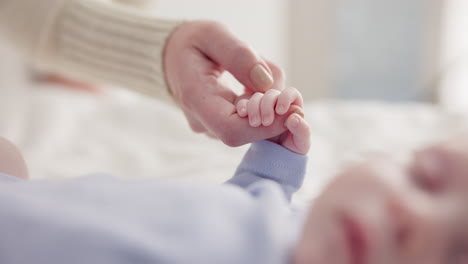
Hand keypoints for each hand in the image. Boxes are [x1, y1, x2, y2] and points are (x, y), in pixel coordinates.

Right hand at [164, 21, 295, 146]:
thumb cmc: (193, 41)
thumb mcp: (213, 35)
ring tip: (261, 73)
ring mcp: (210, 126)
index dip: (265, 126)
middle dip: (272, 112)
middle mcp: (201, 120)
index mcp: (195, 98)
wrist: (172, 55)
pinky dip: (261, 105)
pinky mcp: (219, 125)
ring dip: (268, 105)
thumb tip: (266, 83)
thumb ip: (239, 56)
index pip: (232, 130)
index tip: (289, 107)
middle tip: (281, 82)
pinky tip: (256, 83)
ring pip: (250, 127)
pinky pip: (248, 122)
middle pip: (246, 132)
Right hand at [236, 88, 309, 154]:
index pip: (290, 93)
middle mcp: (277, 104)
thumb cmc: (293, 150)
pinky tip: (242, 114)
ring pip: (256, 98)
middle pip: (271, 94)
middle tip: (266, 122)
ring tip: (255, 124)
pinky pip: (244, 104)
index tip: (280, 110)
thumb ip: (302, 130)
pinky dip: (243, 107)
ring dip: (254, 107)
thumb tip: (294, 117)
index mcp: (293, 107)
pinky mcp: (249, 112)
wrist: (275, 160)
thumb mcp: (302, 144)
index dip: (285, 98)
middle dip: (267, 105)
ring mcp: (262, 107)